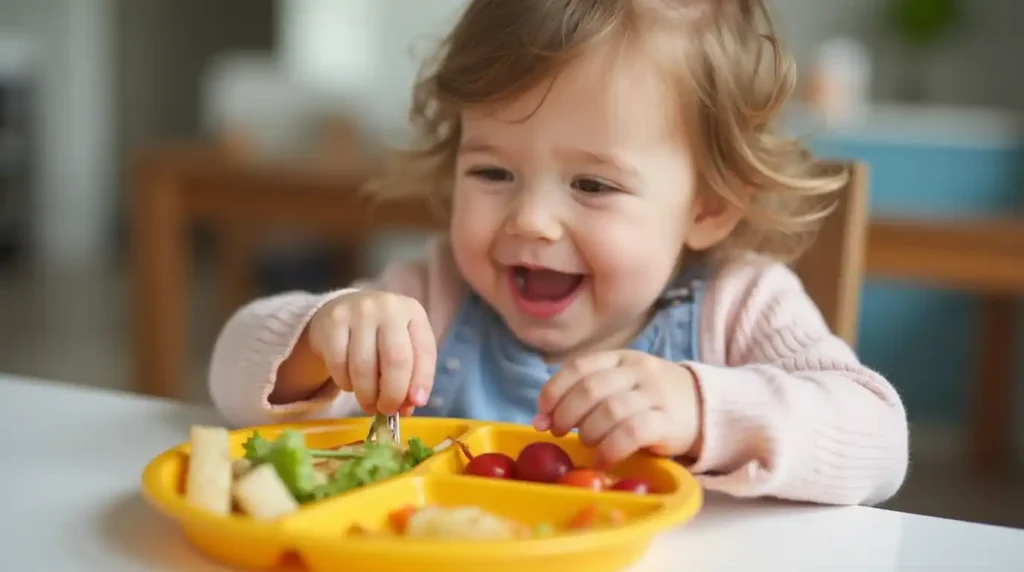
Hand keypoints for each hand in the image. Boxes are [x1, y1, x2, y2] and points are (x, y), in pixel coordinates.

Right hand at [308, 290, 435, 415]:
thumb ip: (412, 375)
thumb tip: (407, 407)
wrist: (345, 309)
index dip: (422, 381)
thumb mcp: (405, 345)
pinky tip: (350, 384)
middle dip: (392, 394)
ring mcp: (358, 312)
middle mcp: (388, 307)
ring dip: (367, 394)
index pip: (424, 351)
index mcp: (413, 312)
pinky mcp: (332, 322)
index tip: (416, 403)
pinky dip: (345, 383)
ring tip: (369, 403)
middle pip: (395, 360)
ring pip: (364, 366)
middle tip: (387, 410)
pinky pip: (339, 365)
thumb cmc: (382, 334)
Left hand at [534, 350, 701, 466]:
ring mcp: (655, 394)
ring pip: (610, 410)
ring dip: (588, 432)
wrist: (705, 408)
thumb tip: (539, 420)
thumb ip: (584, 397)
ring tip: (587, 444)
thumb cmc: (650, 400)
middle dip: (566, 414)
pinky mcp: (668, 421)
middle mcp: (638, 371)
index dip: (554, 390)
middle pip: (591, 389)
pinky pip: (632, 433)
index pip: (579, 367)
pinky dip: (610, 449)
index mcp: (621, 357)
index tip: (543, 412)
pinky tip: (603, 460)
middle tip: (560, 432)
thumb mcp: (620, 386)